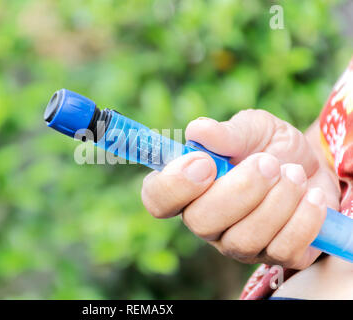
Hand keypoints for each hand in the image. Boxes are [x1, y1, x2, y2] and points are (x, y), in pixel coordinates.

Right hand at [141, 110, 339, 268]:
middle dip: (240, 190)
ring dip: (276, 202)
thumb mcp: (251, 128)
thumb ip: (225, 132)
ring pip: (242, 240)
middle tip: (268, 162)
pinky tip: (311, 196)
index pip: (157, 199)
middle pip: (200, 223)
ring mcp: (237, 243)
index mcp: (189, 187)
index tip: (205, 162)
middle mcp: (206, 220)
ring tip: (294, 174)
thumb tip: (197, 131)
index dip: (174, 186)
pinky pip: (282, 250)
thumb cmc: (270, 145)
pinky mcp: (273, 256)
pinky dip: (302, 219)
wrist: (312, 166)